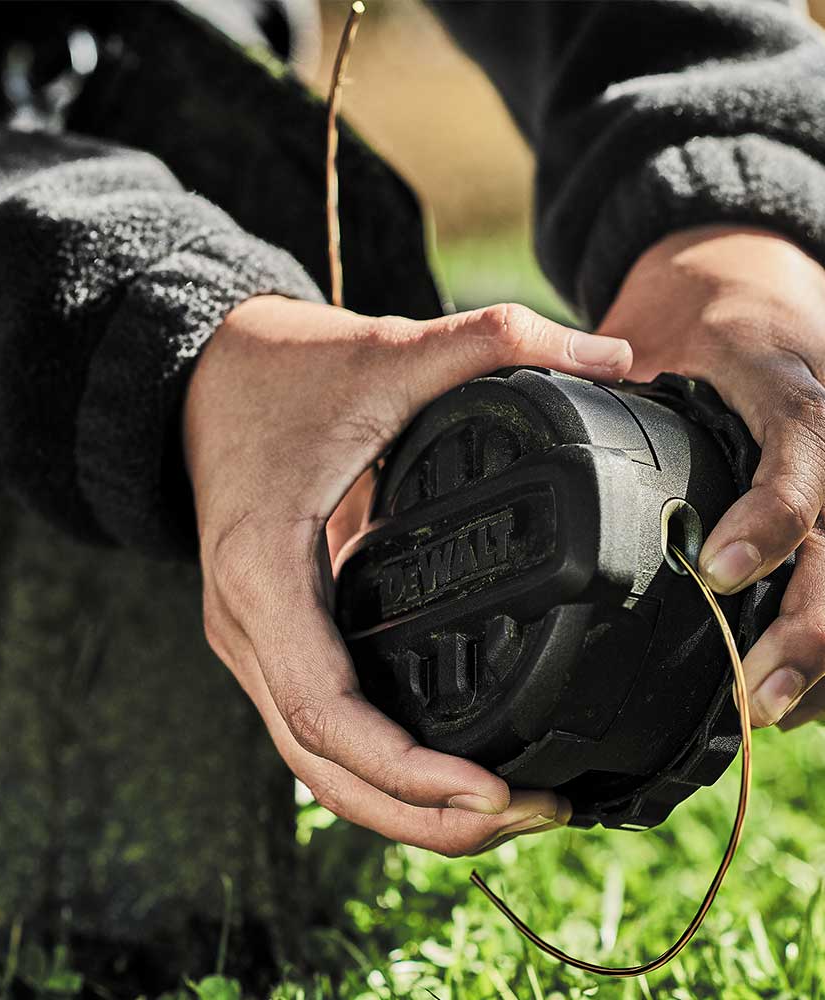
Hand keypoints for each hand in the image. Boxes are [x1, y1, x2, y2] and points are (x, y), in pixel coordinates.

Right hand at [184, 295, 631, 853]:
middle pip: (324, 769)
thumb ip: (490, 339)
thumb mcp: (382, 351)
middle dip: (423, 816)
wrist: (204, 372)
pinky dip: (378, 769)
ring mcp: (252, 640)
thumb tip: (612, 351)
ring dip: (401, 808)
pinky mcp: (271, 638)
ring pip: (316, 766)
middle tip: (530, 817)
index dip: (410, 770)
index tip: (498, 790)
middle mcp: (246, 627)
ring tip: (504, 815)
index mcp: (263, 574)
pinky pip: (318, 730)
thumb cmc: (281, 373)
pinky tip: (446, 773)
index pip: (325, 713)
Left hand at [597, 225, 824, 729]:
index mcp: (778, 390)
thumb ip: (599, 391)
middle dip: (814, 622)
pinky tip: (799, 692)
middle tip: (757, 689)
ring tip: (774, 709)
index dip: (769, 518)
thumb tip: (520, 453)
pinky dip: (823, 636)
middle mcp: (821, 435)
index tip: (716, 571)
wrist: (740, 288)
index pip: (799, 453)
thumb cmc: (691, 319)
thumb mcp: (648, 336)